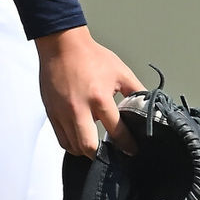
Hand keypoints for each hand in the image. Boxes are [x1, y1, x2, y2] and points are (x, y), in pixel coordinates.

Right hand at [35, 26, 144, 157]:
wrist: (62, 43)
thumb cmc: (90, 55)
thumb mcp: (120, 71)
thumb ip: (136, 90)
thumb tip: (148, 105)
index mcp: (99, 98)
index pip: (116, 131)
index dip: (127, 145)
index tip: (132, 150)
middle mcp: (78, 108)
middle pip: (88, 147)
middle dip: (101, 155)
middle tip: (109, 153)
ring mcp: (62, 111)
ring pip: (72, 146)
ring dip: (85, 150)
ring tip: (94, 145)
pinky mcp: (51, 110)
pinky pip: (60, 137)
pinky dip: (71, 142)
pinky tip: (79, 136)